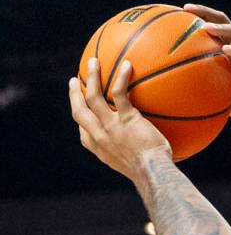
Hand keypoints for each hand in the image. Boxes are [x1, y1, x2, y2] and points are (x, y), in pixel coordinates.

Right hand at [69, 57, 171, 179]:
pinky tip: (127, 65)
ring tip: (93, 61)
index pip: (84, 132)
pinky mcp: (126, 118)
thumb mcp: (136, 167)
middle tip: (73, 81)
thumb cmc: (152, 172)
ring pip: (92, 96)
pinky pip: (119, 92)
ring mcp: (110, 126)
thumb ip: (134, 155)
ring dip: (91, 77)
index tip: (81, 110)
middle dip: (74, 94)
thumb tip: (149, 151)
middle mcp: (99, 135)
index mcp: (99, 148)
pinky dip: (121, 77)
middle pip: (79, 110)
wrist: (153, 172)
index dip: (81, 120)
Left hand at [183, 4, 230, 124]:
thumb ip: (209, 98)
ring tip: (205, 28)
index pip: (210, 32)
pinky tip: (227, 49)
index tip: (173, 17)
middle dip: (204, 13)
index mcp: (228, 55)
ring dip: (220, 28)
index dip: (194, 22)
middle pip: (221, 22)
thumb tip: (181, 105)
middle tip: (185, 9)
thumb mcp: (226, 103)